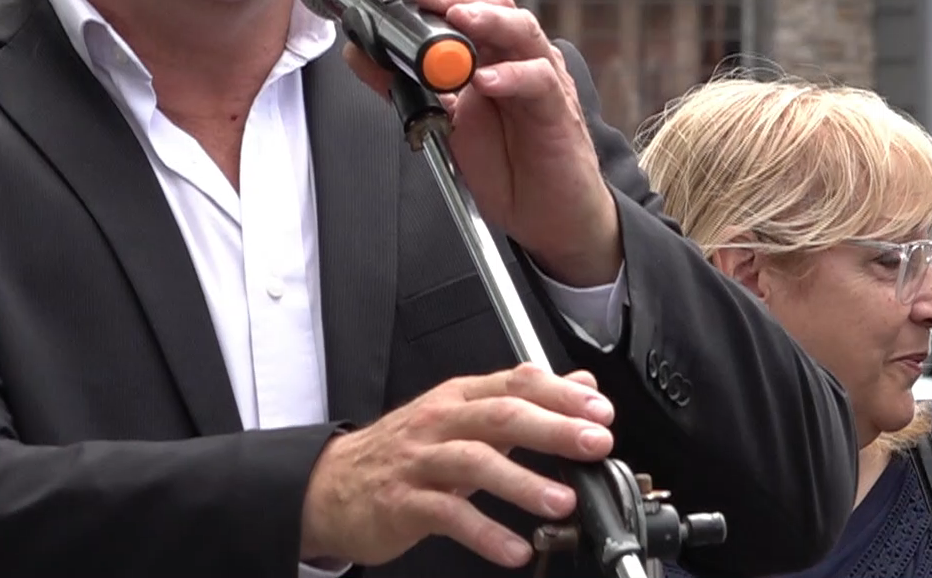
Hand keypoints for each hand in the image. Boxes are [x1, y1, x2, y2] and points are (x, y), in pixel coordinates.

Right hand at [300, 365, 616, 567]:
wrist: (330, 486)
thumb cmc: (402, 453)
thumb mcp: (462, 418)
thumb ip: (522, 402)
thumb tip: (579, 385)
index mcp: (458, 398)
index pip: (515, 383)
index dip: (560, 395)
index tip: (601, 412)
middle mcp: (440, 422)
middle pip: (501, 416)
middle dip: (553, 429)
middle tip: (595, 445)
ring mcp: (420, 461)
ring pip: (475, 461)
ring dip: (523, 482)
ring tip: (562, 503)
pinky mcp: (403, 503)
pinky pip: (447, 515)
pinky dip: (484, 533)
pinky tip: (514, 548)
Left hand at [343, 0, 620, 285]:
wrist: (547, 214)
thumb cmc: (505, 162)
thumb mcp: (442, 118)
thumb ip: (403, 84)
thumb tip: (360, 52)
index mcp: (492, 51)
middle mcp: (518, 56)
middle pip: (496, 4)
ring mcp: (542, 80)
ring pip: (522, 31)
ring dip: (487, 19)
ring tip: (456, 17)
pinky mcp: (557, 110)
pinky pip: (539, 82)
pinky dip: (513, 76)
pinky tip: (486, 79)